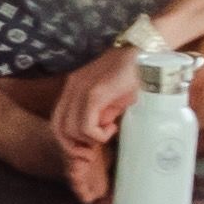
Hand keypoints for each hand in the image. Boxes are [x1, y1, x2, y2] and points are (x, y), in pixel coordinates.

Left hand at [46, 45, 145, 199]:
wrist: (146, 54)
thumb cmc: (132, 77)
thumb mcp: (111, 100)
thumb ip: (99, 115)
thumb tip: (94, 135)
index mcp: (71, 89)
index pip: (56, 122)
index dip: (67, 142)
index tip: (87, 150)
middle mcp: (71, 88)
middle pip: (57, 128)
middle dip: (74, 147)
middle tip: (95, 150)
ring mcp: (80, 89)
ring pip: (71, 130)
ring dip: (90, 139)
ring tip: (110, 130)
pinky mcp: (94, 93)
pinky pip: (86, 126)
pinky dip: (98, 135)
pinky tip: (113, 127)